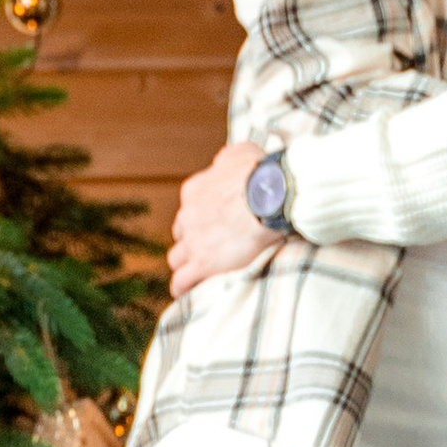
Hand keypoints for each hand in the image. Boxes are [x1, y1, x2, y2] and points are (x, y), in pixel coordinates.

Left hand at [168, 142, 275, 299]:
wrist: (271, 196)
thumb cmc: (262, 173)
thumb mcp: (241, 153)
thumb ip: (226, 159)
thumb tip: (222, 162)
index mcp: (194, 190)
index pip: (187, 210)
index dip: (199, 220)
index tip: (212, 226)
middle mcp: (188, 215)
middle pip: (180, 234)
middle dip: (190, 242)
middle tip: (208, 250)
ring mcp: (193, 241)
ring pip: (176, 259)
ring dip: (184, 266)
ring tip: (195, 275)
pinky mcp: (202, 263)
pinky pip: (181, 281)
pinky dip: (182, 288)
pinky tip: (186, 293)